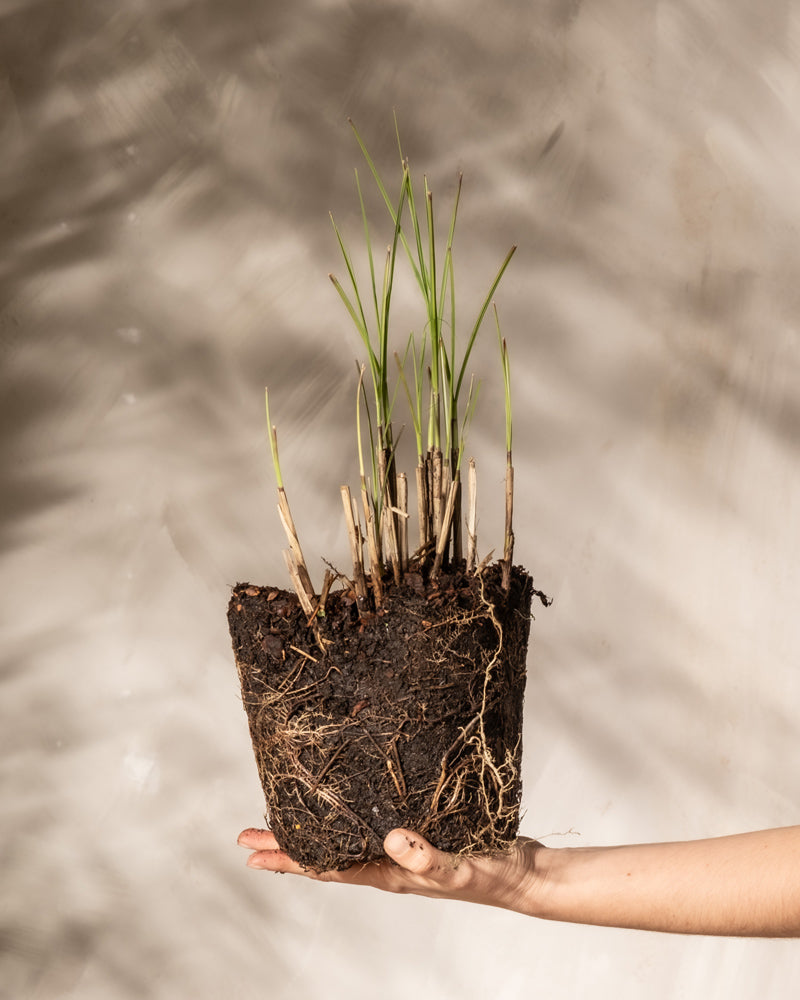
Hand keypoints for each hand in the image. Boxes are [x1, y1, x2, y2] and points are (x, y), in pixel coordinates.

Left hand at [237, 827, 544, 912]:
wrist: (522, 875)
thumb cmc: (492, 874)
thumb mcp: (459, 868)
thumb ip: (426, 858)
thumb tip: (389, 839)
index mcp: (388, 874)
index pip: (325, 867)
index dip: (287, 858)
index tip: (251, 849)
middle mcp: (386, 863)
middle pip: (324, 856)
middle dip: (284, 846)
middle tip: (246, 835)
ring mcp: (400, 851)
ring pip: (343, 842)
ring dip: (311, 833)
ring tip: (283, 821)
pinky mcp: (416, 834)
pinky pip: (368, 828)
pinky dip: (347, 819)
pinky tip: (347, 806)